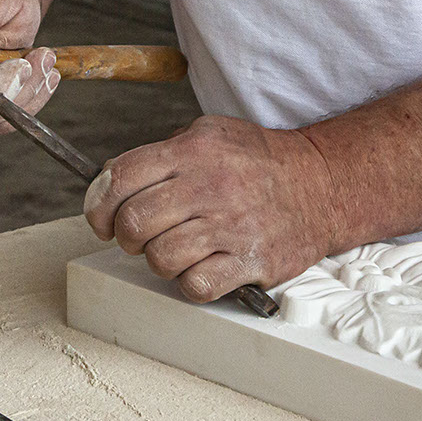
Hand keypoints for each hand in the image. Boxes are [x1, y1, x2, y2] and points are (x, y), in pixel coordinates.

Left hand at [82, 116, 343, 301]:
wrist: (322, 184)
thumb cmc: (260, 162)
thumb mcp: (211, 134)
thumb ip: (162, 153)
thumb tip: (109, 181)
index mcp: (195, 150)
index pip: (120, 178)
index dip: (99, 205)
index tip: (103, 219)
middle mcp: (211, 185)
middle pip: (134, 224)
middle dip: (128, 237)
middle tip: (144, 236)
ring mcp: (233, 225)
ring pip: (160, 259)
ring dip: (161, 260)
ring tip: (179, 250)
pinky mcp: (252, 261)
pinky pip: (196, 286)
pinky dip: (192, 282)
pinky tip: (204, 267)